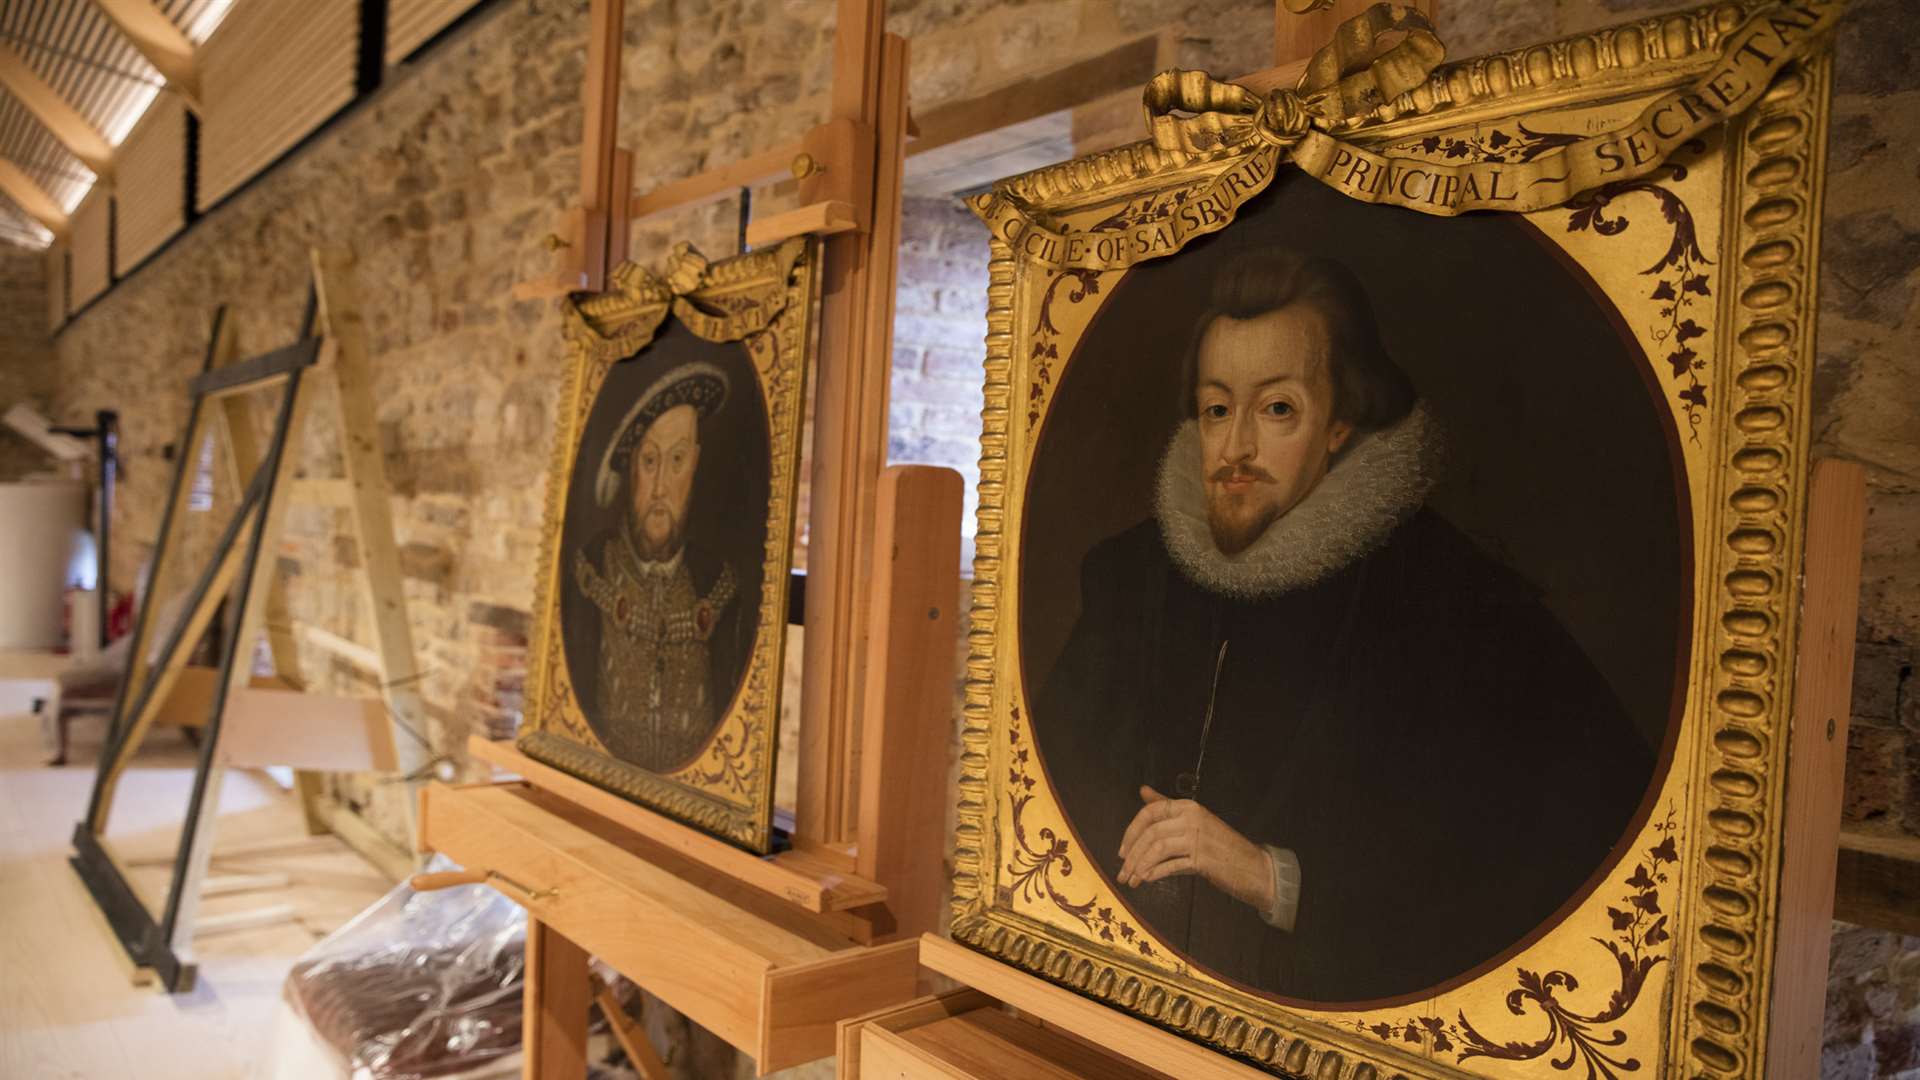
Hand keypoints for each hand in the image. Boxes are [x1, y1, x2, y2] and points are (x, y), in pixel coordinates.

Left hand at [1116, 786, 1274, 911]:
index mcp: (1189, 806)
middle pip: (1151, 832)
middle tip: (1122, 872)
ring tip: (1132, 881)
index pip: (1151, 812)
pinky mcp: (1203, 859)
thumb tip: (1143, 790)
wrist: (1254, 867)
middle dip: (1132, 854)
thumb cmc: (1221, 845)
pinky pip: (1171, 865)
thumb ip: (1167, 806)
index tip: (1122, 851)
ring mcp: (1198, 838)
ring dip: (1140, 866)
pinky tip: (1147, 880)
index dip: (1131, 832)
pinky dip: (1156, 873)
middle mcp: (1193, 818)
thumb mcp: (1194, 821)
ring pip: (1158, 848)